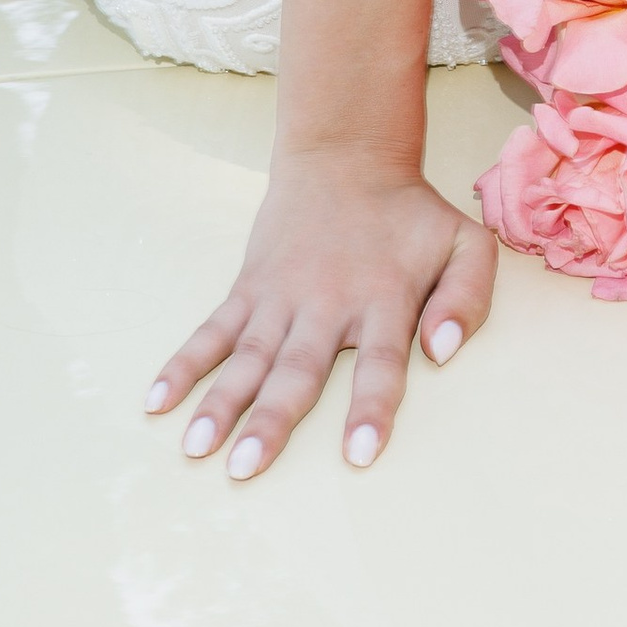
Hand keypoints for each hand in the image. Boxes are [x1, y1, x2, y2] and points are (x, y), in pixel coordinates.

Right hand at [145, 146, 495, 478]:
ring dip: (220, 403)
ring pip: (248, 356)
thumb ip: (468, 296)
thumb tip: (442, 352)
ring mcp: (282, 296)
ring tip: (196, 448)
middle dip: (271, 421)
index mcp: (384, 298)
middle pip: (298, 369)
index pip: (381, 364)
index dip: (371, 408)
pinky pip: (212, 330)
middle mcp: (328, 303)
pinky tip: (157, 402)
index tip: (358, 455)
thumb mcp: (465, 243)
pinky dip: (184, 364)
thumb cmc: (411, 216)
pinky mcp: (249, 288)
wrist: (348, 157)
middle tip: (246, 469)